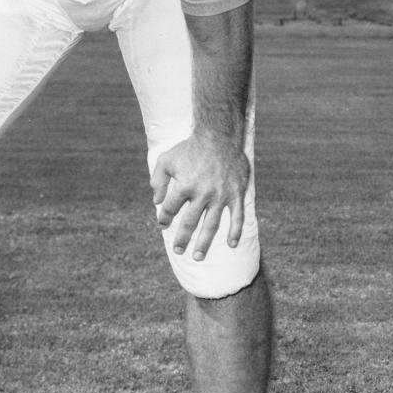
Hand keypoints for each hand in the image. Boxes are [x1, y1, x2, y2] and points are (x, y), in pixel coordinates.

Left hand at [150, 132, 249, 260]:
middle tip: (178, 251)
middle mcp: (202, 193)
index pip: (170, 209)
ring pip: (211, 225)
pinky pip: (237, 217)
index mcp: (184, 186)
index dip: (164, 219)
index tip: (162, 225)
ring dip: (204, 243)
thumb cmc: (190, 148)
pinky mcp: (236, 194)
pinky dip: (235, 232)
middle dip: (182, 239)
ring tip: (198, 256)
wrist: (219, 136)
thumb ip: (158, 180)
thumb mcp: (167, 159)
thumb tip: (155, 201)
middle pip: (190, 222)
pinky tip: (231, 244)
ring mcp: (221, 195)